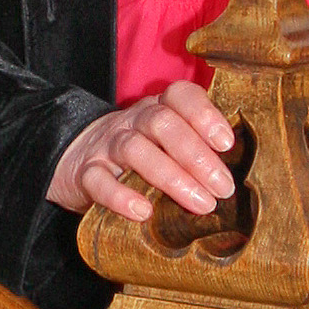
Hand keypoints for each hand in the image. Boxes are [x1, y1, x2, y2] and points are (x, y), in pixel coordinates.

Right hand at [47, 79, 239, 221]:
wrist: (73, 160)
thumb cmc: (138, 158)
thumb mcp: (163, 144)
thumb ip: (194, 151)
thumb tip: (234, 179)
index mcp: (157, 111)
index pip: (179, 96)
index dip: (204, 114)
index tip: (226, 142)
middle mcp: (133, 122)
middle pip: (163, 123)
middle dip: (197, 155)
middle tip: (222, 187)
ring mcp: (107, 146)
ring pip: (136, 149)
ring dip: (172, 177)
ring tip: (201, 204)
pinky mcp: (85, 173)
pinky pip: (99, 180)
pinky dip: (121, 196)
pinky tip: (143, 212)